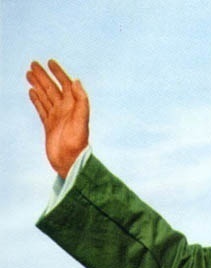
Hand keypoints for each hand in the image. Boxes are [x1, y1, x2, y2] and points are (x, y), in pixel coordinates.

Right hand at [27, 60, 89, 178]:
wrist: (70, 162)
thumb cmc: (77, 143)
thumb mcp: (82, 121)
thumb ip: (82, 101)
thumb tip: (76, 81)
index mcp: (73, 106)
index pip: (66, 85)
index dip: (59, 73)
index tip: (50, 62)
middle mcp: (65, 110)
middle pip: (52, 88)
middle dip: (44, 76)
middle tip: (33, 63)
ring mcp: (56, 117)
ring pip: (45, 97)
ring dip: (38, 85)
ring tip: (29, 73)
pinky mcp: (49, 126)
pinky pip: (42, 109)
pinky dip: (36, 100)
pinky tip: (32, 92)